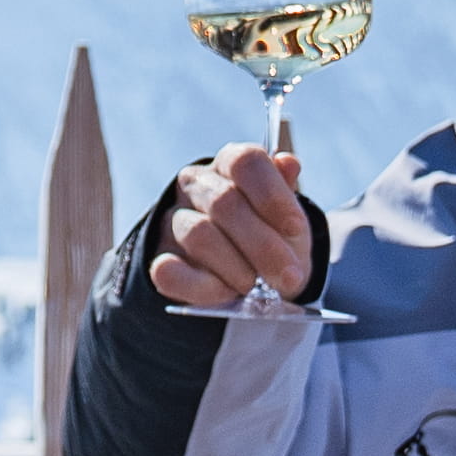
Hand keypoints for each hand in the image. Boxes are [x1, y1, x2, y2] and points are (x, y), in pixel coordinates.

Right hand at [141, 148, 320, 308]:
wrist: (250, 277)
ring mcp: (173, 220)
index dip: (272, 194)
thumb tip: (288, 163)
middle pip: (224, 203)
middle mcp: (197, 185)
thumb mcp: (288, 219)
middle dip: (263, 246)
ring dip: (236, 268)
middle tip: (288, 276)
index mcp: (230, 165)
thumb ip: (287, 195)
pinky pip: (168, 270)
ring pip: (199, 235)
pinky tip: (226, 293)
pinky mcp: (160, 258)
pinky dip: (200, 287)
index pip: (245, 162)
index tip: (295, 228)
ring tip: (257, 287)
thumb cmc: (271, 238)